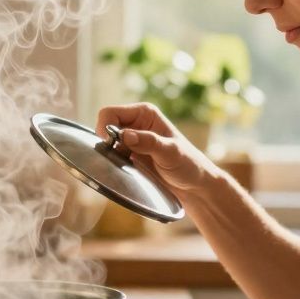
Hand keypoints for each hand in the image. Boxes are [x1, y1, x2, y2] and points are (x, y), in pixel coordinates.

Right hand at [93, 103, 217, 194]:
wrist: (195, 185)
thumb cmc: (188, 164)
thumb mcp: (170, 153)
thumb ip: (148, 142)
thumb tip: (125, 136)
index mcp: (144, 113)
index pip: (110, 113)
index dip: (105, 128)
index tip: (112, 146)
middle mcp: (135, 123)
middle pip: (104, 127)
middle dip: (107, 142)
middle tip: (122, 158)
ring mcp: (132, 140)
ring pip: (106, 143)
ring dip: (110, 155)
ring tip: (129, 165)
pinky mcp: (130, 156)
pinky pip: (111, 156)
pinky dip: (113, 163)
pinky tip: (128, 170)